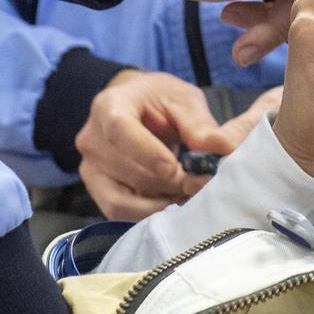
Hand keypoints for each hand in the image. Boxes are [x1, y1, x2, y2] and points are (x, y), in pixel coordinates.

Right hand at [75, 70, 238, 219]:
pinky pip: (118, 211)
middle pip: (128, 170)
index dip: (147, 152)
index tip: (174, 168)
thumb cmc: (160, 101)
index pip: (120, 129)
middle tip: (201, 183)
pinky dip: (147, 213)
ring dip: (161, 201)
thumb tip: (223, 146)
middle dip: (169, 182)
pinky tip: (171, 203)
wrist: (137, 109)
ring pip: (123, 197)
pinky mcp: (96, 190)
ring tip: (189, 194)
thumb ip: (201, 124)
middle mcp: (92, 138)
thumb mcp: (184, 100)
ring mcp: (90, 167)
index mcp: (110, 105)